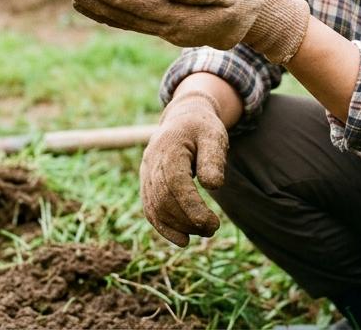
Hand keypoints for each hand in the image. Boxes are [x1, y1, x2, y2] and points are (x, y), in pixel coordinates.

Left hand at [69, 0, 310, 63]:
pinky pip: (138, 21)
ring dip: (102, 9)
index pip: (139, 7)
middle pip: (127, 18)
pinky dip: (117, 12)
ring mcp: (170, 30)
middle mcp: (171, 30)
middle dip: (98, 4)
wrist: (262, 18)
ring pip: (129, 22)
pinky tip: (102, 5)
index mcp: (183, 20)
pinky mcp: (171, 26)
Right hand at [141, 91, 227, 246]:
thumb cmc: (202, 129)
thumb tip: (212, 185)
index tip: (211, 223)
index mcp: (169, 147)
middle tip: (213, 229)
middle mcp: (152, 161)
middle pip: (163, 199)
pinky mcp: (147, 184)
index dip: (191, 207)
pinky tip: (183, 240)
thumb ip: (213, 159)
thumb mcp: (214, 136)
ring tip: (204, 232)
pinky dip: (164, 227)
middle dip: (188, 220)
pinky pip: (150, 209)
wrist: (183, 119)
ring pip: (155, 208)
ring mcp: (146, 173)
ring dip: (178, 226)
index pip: (175, 184)